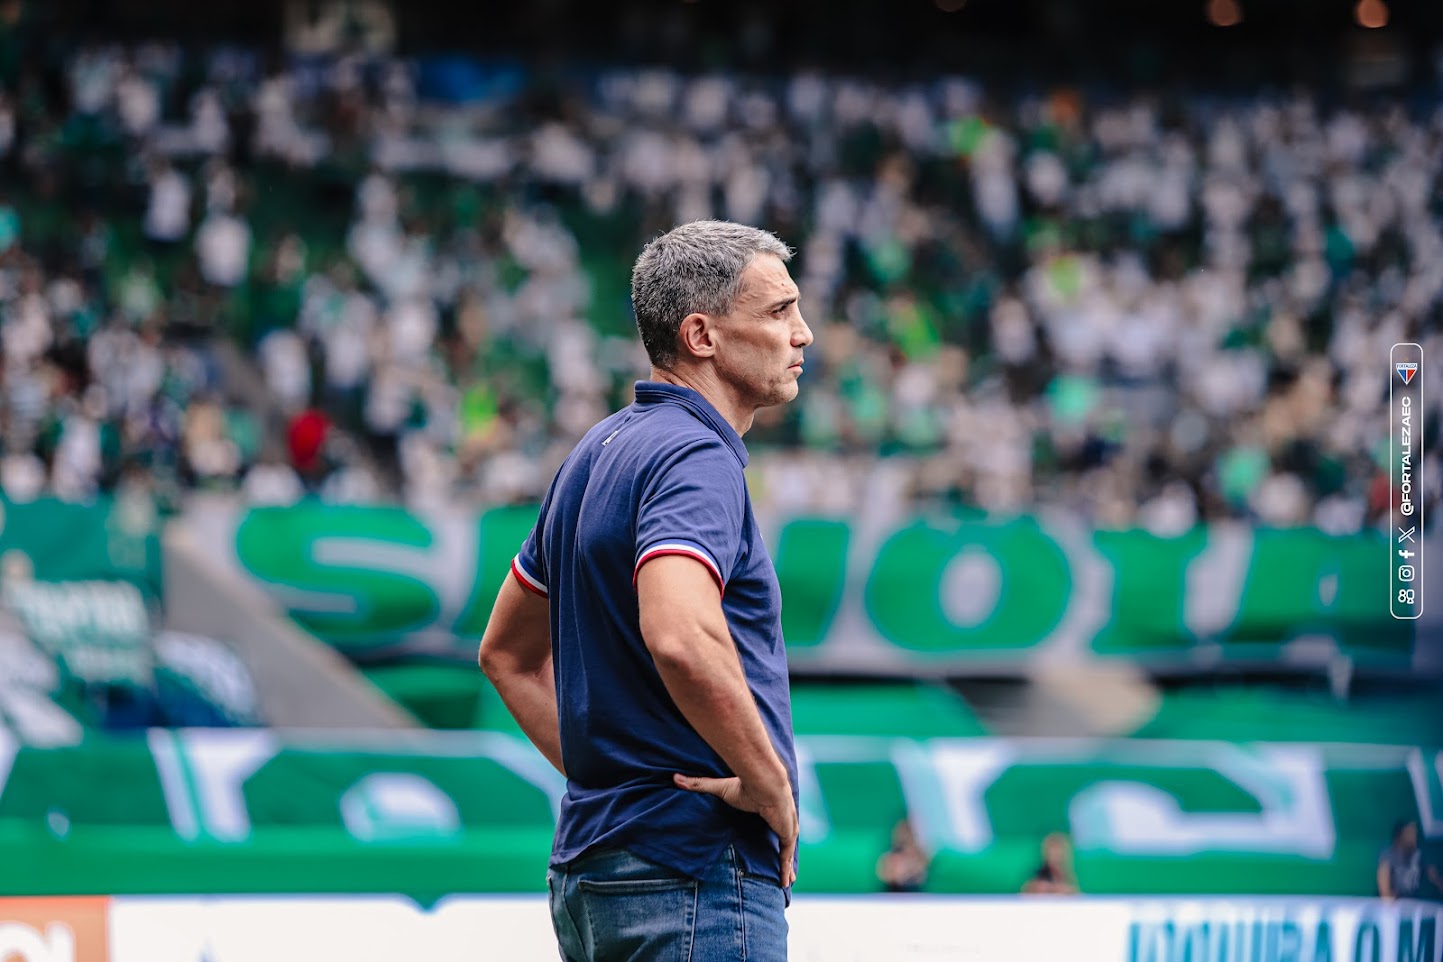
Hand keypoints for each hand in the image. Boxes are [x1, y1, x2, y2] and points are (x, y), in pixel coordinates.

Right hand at [674, 772, 797, 886]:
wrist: (764, 783)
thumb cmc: (743, 785)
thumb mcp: (718, 788)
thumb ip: (698, 785)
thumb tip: (674, 778)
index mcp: (766, 809)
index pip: (770, 823)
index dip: (770, 831)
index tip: (769, 838)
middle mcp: (779, 819)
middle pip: (782, 841)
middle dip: (784, 854)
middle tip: (785, 869)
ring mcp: (786, 828)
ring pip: (786, 851)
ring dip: (787, 866)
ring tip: (787, 882)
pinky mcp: (787, 834)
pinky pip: (786, 855)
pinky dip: (786, 869)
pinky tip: (785, 883)